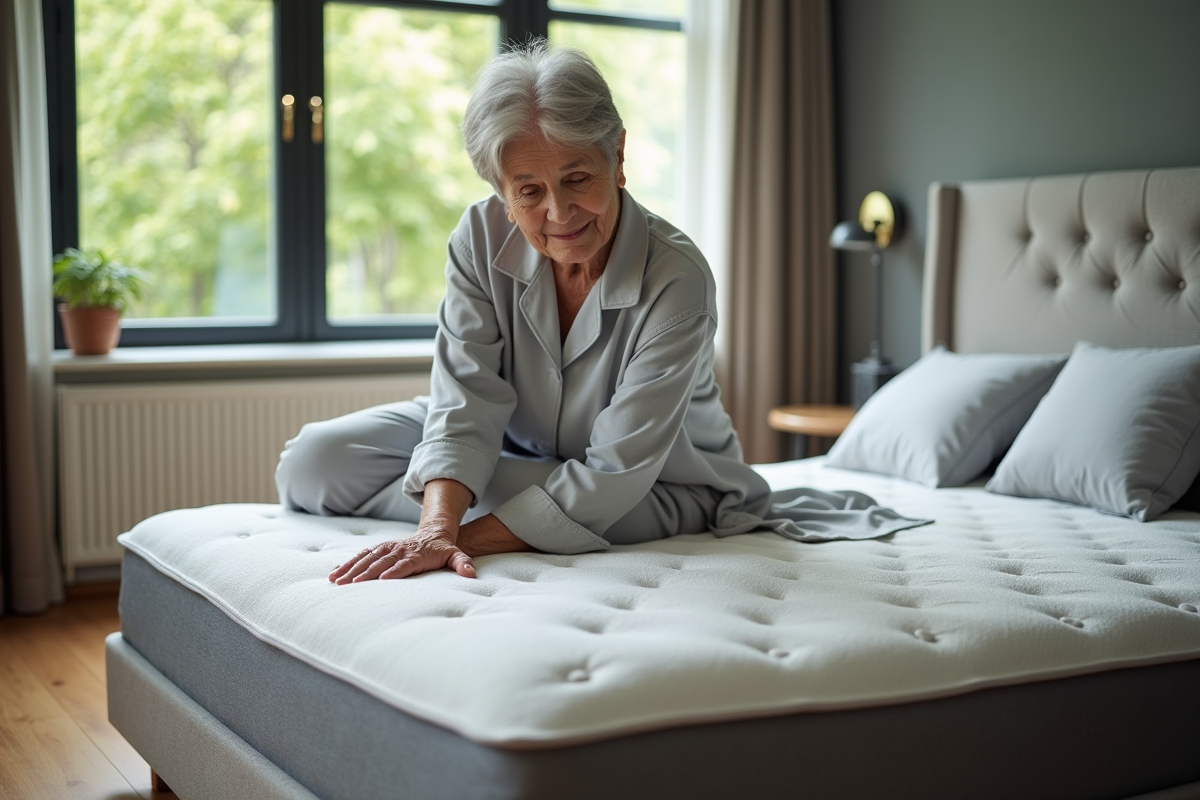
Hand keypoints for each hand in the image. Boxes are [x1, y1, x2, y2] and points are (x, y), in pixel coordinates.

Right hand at [329, 529, 475, 583]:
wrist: (434, 533)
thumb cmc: (443, 549)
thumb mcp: (456, 555)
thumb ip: (462, 563)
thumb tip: (471, 573)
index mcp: (417, 555)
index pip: (404, 564)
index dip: (394, 572)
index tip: (383, 580)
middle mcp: (400, 550)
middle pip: (381, 562)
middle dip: (365, 573)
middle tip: (350, 585)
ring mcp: (388, 548)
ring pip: (367, 558)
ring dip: (351, 569)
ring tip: (336, 581)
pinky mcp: (380, 549)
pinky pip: (362, 556)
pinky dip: (348, 564)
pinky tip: (334, 574)